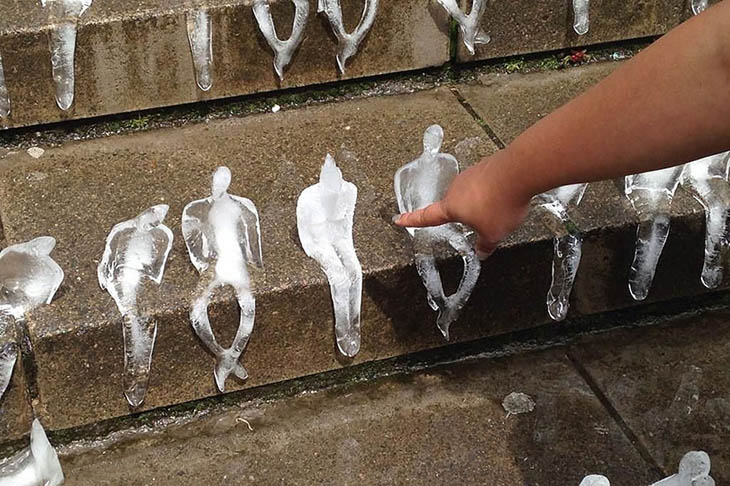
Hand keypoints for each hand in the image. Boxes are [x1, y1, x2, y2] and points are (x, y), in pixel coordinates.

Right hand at [394, 150, 531, 258]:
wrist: (519, 171)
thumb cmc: (500, 203)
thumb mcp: (494, 233)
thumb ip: (485, 244)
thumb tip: (482, 252)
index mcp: (451, 206)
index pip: (426, 217)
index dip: (411, 220)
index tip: (399, 219)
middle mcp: (456, 188)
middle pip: (456, 205)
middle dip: (468, 214)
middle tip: (483, 223)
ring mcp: (471, 174)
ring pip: (473, 193)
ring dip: (483, 202)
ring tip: (500, 208)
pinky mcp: (486, 166)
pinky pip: (487, 183)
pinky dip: (494, 191)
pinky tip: (506, 196)